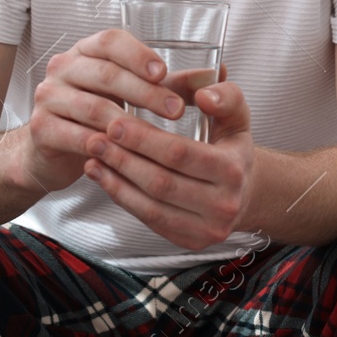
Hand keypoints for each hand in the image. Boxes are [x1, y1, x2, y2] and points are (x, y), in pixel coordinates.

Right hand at [21, 29, 186, 192]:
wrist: (49, 152)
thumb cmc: (95, 117)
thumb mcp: (130, 94)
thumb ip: (169, 84)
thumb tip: (216, 74)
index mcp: (85, 51)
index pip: (109, 40)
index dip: (137, 54)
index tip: (164, 71)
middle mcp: (63, 68)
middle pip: (105, 74)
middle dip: (144, 92)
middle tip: (177, 110)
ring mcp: (49, 97)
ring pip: (93, 107)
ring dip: (129, 124)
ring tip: (156, 138)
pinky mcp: (42, 128)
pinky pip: (76, 136)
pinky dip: (104, 146)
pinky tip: (125, 155)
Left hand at [82, 64, 254, 251]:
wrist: (242, 193)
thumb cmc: (231, 149)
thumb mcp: (236, 117)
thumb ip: (225, 97)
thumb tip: (203, 94)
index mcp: (233, 169)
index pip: (180, 154)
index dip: (143, 140)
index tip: (115, 124)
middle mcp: (223, 205)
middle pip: (161, 182)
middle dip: (123, 159)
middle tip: (96, 139)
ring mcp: (206, 229)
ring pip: (151, 205)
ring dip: (117, 181)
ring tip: (93, 158)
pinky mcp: (189, 242)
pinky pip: (149, 219)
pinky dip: (123, 198)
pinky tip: (105, 178)